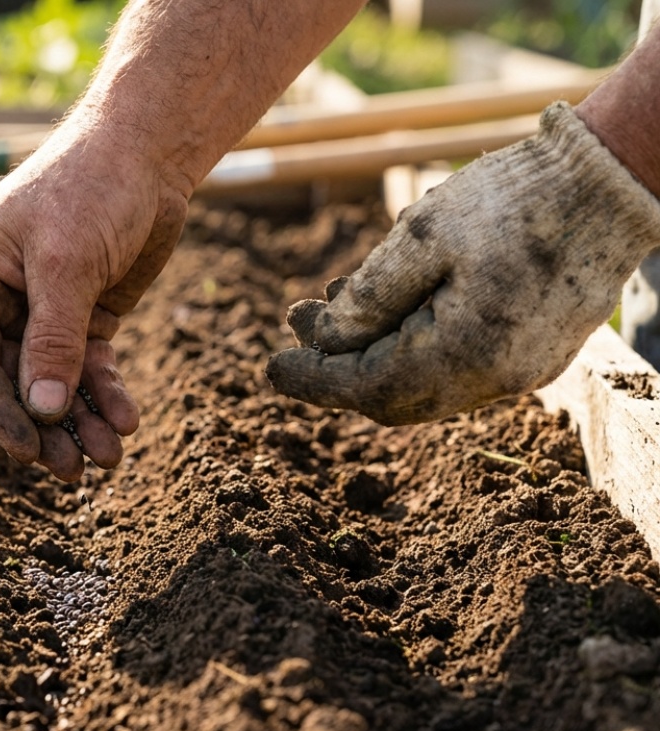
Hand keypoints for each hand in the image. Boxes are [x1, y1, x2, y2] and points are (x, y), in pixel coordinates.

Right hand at [0, 127, 188, 480]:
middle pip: (12, 379)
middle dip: (44, 425)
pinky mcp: (85, 317)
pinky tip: (124, 420)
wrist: (148, 153)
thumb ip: (52, 338)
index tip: (26, 447)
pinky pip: (89, 367)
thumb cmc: (90, 186)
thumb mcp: (65, 263)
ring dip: (79, 421)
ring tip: (108, 457)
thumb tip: (42, 410)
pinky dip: (106, 395)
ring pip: (53, 382)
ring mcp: (42, 311)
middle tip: (70, 469)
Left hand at [266, 102, 659, 424]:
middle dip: (338, 363)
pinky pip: (457, 364)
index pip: (370, 390)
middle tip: (297, 317)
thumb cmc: (519, 197)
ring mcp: (523, 369)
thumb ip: (366, 296)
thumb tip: (324, 338)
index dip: (315, 380)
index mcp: (468, 355)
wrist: (615, 178)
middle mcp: (497, 378)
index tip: (270, 365)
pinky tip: (389, 299)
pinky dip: (412, 341)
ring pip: (425, 382)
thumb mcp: (422, 234)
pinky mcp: (535, 350)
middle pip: (396, 396)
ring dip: (372, 348)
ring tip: (333, 301)